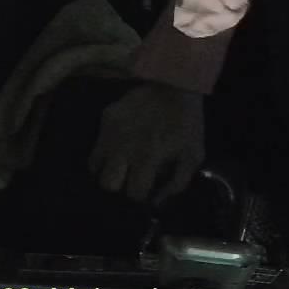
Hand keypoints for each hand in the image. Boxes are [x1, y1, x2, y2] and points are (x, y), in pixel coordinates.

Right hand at [90, 81, 204, 204]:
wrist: (174, 84)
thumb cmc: (186, 123)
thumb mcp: (192, 156)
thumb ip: (176, 184)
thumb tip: (156, 203)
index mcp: (147, 158)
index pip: (133, 194)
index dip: (140, 197)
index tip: (145, 192)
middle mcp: (123, 148)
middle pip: (107, 184)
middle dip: (118, 187)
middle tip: (129, 181)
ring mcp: (110, 132)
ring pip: (95, 167)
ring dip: (108, 171)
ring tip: (121, 167)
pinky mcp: (105, 118)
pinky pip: (97, 145)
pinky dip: (105, 152)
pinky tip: (118, 148)